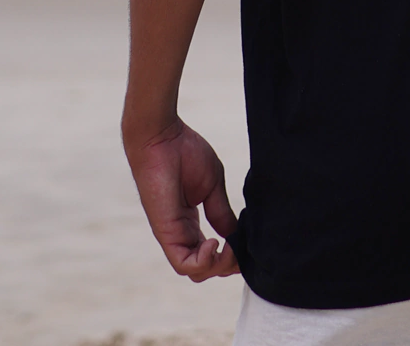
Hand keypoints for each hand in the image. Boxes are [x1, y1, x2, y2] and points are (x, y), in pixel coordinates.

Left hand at [124, 117, 239, 280]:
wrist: (161, 136)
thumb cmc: (184, 153)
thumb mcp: (213, 186)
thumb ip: (222, 212)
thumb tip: (238, 235)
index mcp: (190, 224)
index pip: (212, 254)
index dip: (232, 255)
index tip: (248, 244)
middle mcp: (181, 234)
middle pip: (205, 268)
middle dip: (228, 265)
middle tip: (240, 247)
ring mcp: (173, 235)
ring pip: (195, 272)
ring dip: (218, 265)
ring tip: (229, 245)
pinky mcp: (165, 232)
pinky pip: (182, 264)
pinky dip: (203, 262)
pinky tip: (215, 242)